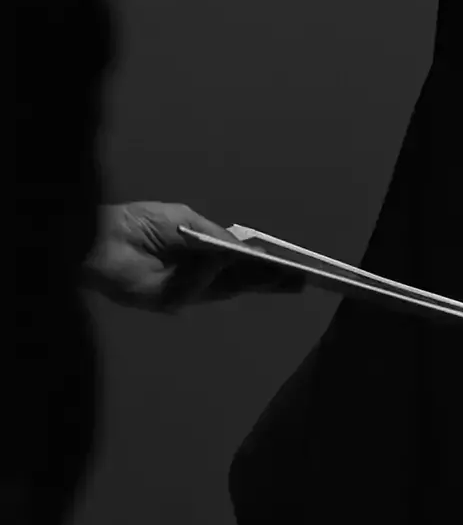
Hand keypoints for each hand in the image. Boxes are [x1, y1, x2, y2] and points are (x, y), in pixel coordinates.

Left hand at [82, 201, 304, 312]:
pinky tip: (223, 259)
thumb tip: (249, 250)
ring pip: (225, 290)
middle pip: (238, 281)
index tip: (289, 265)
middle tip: (296, 278)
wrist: (103, 238)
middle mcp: (196, 276)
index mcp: (200, 255)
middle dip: (266, 279)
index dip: (262, 265)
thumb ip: (217, 237)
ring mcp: (184, 291)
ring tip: (280, 275)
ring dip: (251, 282)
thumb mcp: (186, 222)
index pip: (237, 264)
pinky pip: (196, 289)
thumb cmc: (141, 223)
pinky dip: (209, 274)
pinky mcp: (168, 302)